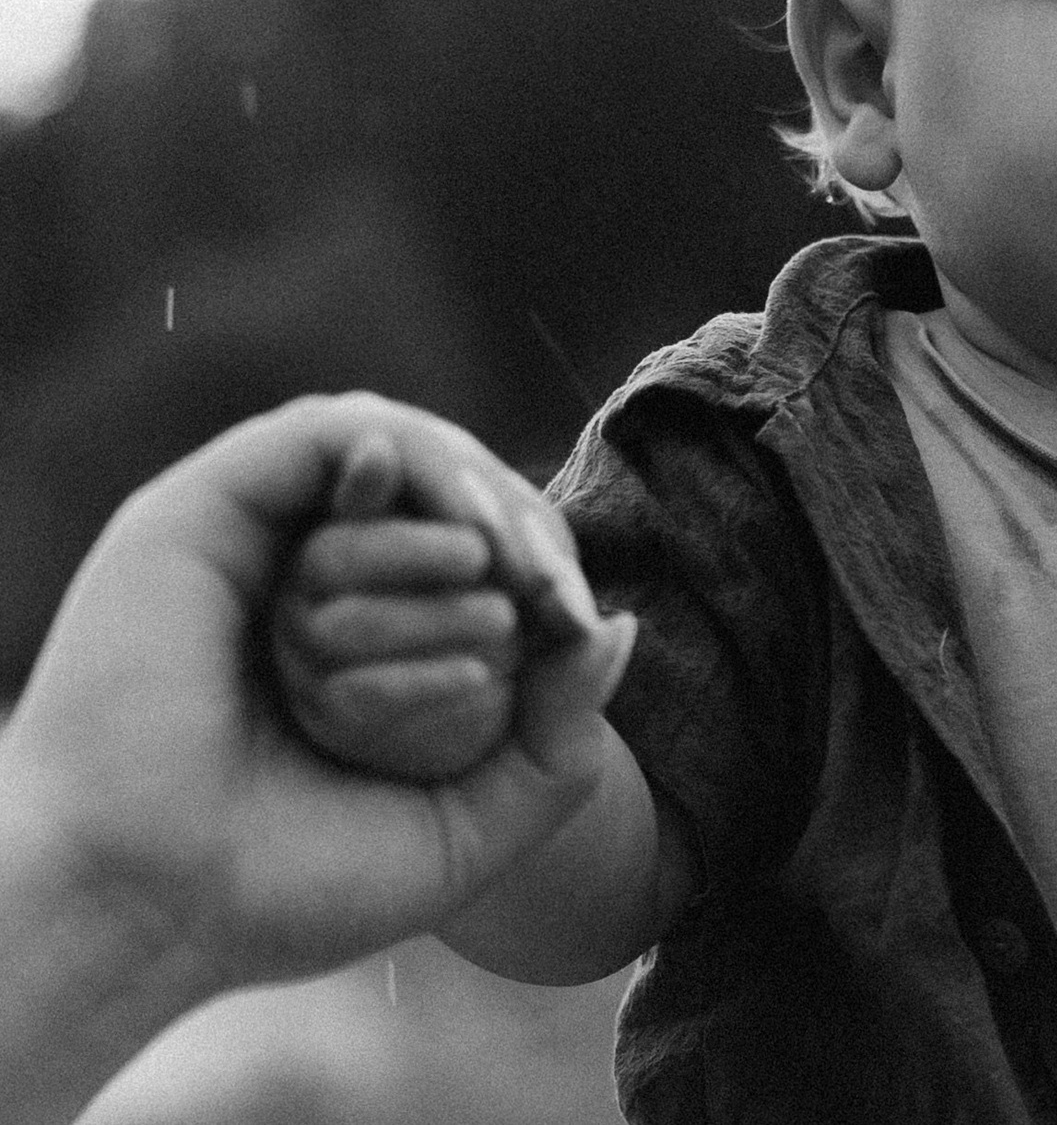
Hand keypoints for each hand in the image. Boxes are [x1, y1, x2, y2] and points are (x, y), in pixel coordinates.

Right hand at [0, 394, 636, 997]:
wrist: (150, 907)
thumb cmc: (291, 888)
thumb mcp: (470, 825)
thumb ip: (558, 736)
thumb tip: (619, 626)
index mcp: (352, 649)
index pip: (472, 558)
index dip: (541, 566)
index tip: (574, 619)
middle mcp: (299, 584)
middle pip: (441, 499)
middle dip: (520, 527)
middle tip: (553, 588)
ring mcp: (250, 543)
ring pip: (392, 457)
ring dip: (472, 491)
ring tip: (507, 560)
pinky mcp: (201, 508)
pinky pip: (326, 436)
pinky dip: (410, 457)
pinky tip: (460, 525)